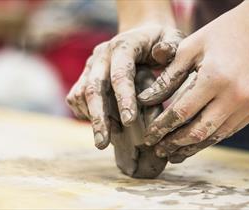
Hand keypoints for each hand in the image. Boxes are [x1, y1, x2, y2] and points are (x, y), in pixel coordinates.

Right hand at [66, 24, 183, 148]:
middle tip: (102, 144)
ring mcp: (91, 66)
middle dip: (99, 117)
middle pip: (94, 87)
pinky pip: (76, 97)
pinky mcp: (85, 76)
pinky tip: (102, 126)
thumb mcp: (172, 38)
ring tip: (106, 140)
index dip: (123, 98)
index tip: (129, 122)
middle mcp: (102, 55)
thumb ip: (170, 46)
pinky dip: (85, 113)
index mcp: (123, 46)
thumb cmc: (160, 41)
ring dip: (92, 118)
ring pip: (81, 94)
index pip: (120, 74)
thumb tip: (160, 53)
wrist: (141, 35)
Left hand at [138, 2, 248, 162]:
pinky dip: (211, 137)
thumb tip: (145, 100)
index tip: (148, 136)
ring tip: (174, 154)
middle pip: (198, 131)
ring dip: (192, 147)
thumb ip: (168, 76)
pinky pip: (230, 130)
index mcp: (215, 77)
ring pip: (215, 136)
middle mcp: (235, 96)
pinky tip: (197, 141)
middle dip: (174, 144)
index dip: (162, 127)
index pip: (181, 112)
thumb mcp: (191, 47)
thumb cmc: (223, 33)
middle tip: (158, 150)